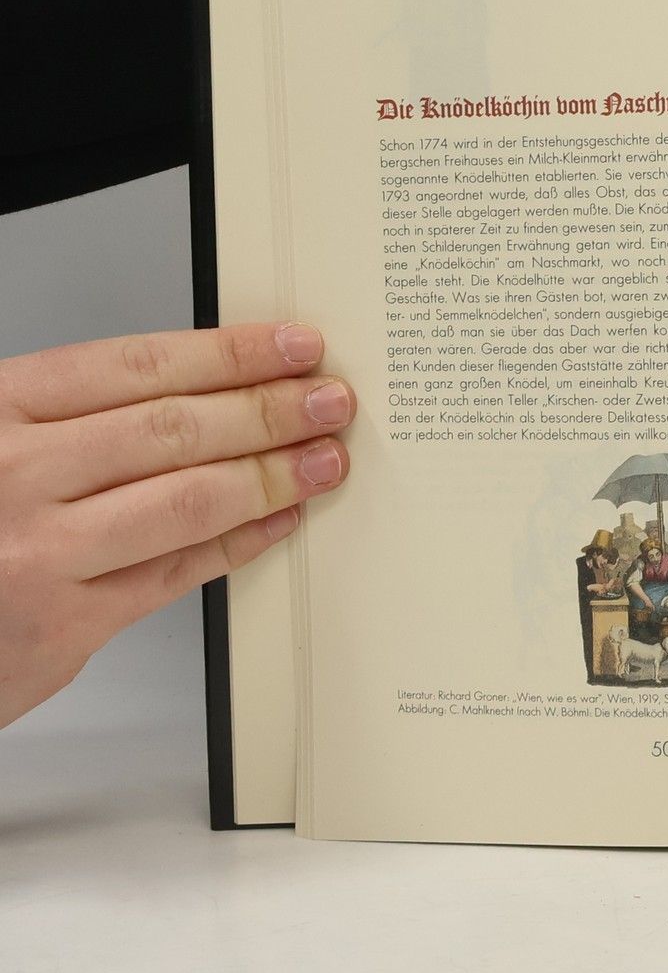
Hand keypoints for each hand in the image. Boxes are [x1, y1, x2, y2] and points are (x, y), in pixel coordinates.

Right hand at [0, 323, 353, 729]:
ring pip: (187, 500)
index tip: (294, 347)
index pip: (138, 366)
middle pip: (174, 430)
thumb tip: (201, 385)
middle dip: (269, 411)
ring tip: (323, 459)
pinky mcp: (63, 625)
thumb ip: (74, 416)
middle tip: (330, 402)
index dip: (231, 354)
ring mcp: (38, 553)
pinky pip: (176, 572)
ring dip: (272, 475)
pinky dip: (240, 542)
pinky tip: (279, 519)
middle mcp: (13, 476)